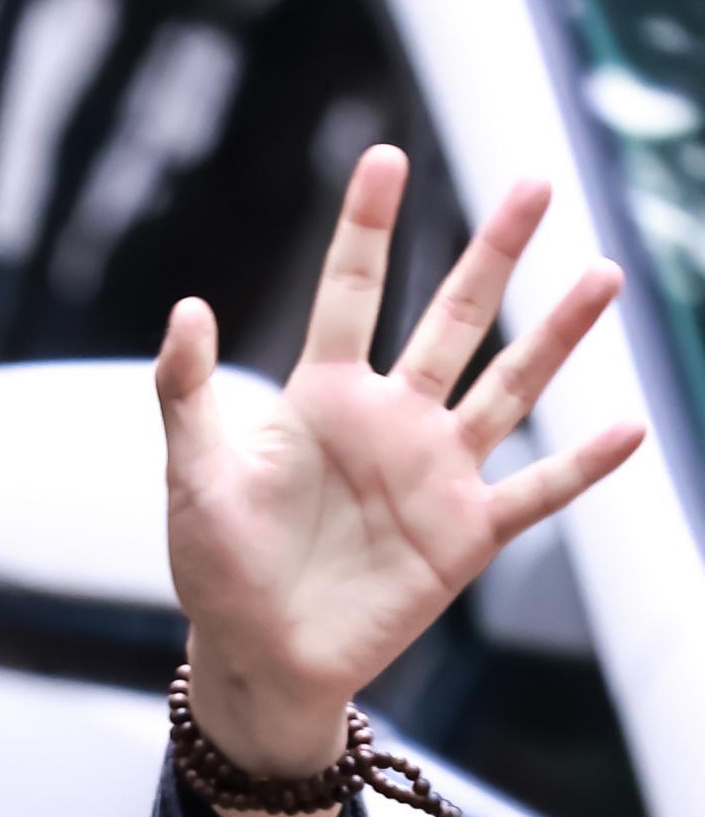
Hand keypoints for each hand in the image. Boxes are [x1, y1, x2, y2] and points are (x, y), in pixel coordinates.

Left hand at [157, 146, 645, 803]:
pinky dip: (581, 467)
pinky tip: (629, 429)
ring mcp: (436, 474)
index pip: (350, 295)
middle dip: (493, 253)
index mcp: (323, 399)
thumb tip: (188, 307)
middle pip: (455, 320)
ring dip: (557, 335)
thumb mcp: (193, 478)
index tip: (386, 158)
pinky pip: (535, 493)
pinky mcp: (464, 535)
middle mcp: (392, 422)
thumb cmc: (218, 569)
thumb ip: (186, 394)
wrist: (258, 658)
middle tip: (535, 183)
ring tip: (602, 273)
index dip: (367, 230)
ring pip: (510, 388)